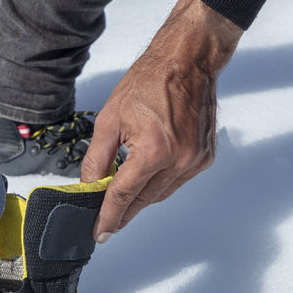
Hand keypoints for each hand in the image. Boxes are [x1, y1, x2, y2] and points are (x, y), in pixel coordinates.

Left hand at [80, 0, 242, 241]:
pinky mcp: (204, 158)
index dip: (107, 217)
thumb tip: (88, 187)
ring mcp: (195, 161)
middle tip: (105, 222)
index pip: (123, 195)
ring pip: (160, 195)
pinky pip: (176, 183)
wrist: (187, 60)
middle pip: (142, 200)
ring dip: (140, 200)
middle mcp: (179, 161)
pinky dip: (159, 185)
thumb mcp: (109, 120)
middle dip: (122, 213)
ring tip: (122, 201)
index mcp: (153, 151)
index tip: (98, 232)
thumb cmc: (149, 82)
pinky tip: (146, 179)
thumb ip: (97, 160)